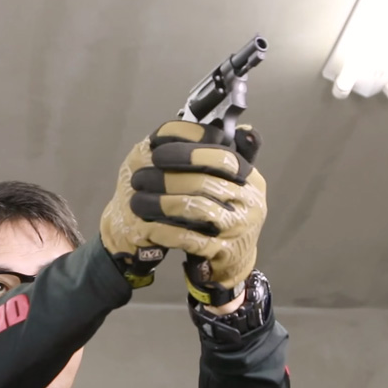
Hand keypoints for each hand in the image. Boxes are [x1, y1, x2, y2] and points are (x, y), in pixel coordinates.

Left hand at [101, 120, 265, 299]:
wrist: (235, 263)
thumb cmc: (226, 216)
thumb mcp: (232, 184)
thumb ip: (226, 157)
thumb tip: (240, 125)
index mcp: (251, 179)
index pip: (222, 156)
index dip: (187, 151)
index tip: (157, 149)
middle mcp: (250, 202)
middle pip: (203, 182)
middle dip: (165, 178)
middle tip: (139, 178)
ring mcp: (238, 228)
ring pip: (194, 209)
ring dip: (160, 204)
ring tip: (137, 202)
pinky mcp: (223, 252)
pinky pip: (189, 239)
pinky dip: (165, 232)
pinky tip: (148, 227)